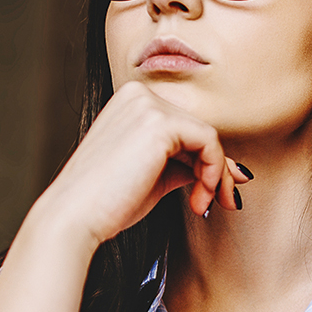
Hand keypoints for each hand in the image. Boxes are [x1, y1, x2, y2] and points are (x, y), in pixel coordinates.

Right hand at [34, 80, 249, 247]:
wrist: (76, 217)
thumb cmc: (109, 203)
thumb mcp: (155, 176)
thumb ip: (187, 164)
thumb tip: (235, 171)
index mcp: (132, 102)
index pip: (185, 128)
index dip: (208, 162)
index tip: (216, 195)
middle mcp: (139, 94)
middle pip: (200, 130)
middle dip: (216, 171)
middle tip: (220, 204)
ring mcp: (148, 104)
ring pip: (208, 136)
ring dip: (215, 176)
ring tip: (202, 205)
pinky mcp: (159, 122)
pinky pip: (208, 142)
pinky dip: (213, 172)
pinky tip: (199, 198)